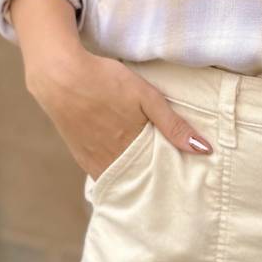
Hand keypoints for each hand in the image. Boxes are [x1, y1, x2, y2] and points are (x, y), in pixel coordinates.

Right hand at [8, 0, 212, 179]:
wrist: (58, 76)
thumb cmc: (104, 81)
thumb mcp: (145, 97)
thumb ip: (173, 125)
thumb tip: (203, 149)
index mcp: (131, 149)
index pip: (158, 176)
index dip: (171, 180)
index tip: (184, 182)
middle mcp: (111, 161)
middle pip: (139, 182)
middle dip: (154, 184)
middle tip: (169, 184)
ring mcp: (92, 160)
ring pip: (120, 180)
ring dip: (134, 180)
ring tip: (150, 177)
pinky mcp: (80, 156)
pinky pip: (101, 174)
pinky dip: (115, 174)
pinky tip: (124, 168)